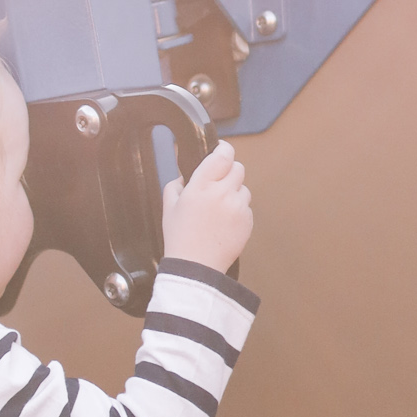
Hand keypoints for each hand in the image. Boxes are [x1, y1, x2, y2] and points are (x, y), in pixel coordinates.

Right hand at [161, 140, 252, 274]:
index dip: (224, 150)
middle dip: (228, 172)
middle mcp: (222, 193)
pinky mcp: (248, 221)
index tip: (222, 151)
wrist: (196, 266)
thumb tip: (185, 177)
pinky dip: (238, 211)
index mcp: (201, 186)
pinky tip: (223, 223)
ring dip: (234, 193)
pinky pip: (246, 207)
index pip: (222, 155)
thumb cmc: (180, 237)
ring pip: (244, 188)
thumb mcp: (168, 207)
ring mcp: (238, 207)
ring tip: (219, 209)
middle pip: (238, 168)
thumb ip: (175, 185)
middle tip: (217, 184)